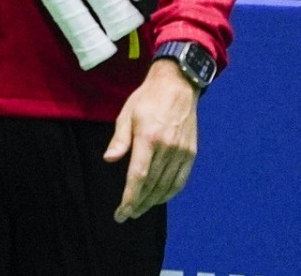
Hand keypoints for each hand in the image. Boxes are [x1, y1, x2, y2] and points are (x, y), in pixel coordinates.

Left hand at [104, 59, 199, 221]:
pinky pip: (181, 180)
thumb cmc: (146, 99)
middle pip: (152, 185)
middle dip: (138, 203)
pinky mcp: (191, 152)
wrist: (178, 86)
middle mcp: (167, 148)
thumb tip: (109, 159)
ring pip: (167, 186)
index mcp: (148, 137)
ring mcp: (182, 151)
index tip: (121, 212)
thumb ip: (120, 139)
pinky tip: (159, 198)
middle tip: (126, 215)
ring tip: (139, 209)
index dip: (129, 197)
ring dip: (153, 202)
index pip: (138, 176)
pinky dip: (170, 192)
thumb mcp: (126, 114)